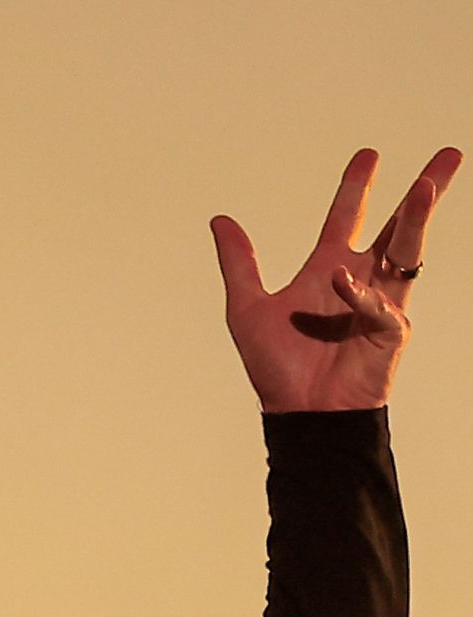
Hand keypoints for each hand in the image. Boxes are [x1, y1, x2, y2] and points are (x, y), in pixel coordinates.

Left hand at [211, 148, 462, 412]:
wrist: (298, 413)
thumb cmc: (276, 366)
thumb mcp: (246, 306)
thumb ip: (238, 263)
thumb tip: (219, 219)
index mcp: (327, 269)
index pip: (347, 217)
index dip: (357, 186)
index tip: (369, 154)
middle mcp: (359, 280)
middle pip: (399, 227)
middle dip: (423, 193)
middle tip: (446, 156)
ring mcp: (380, 305)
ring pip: (409, 253)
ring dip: (418, 220)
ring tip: (427, 186)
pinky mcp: (390, 334)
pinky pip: (383, 305)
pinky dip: (362, 295)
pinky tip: (342, 285)